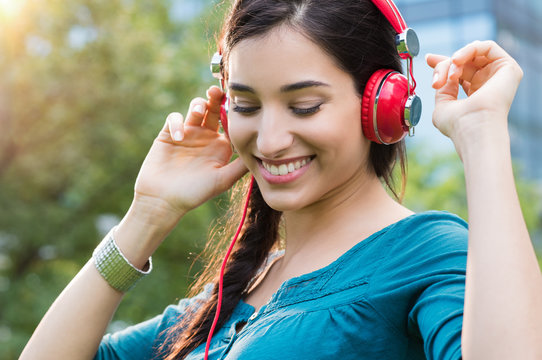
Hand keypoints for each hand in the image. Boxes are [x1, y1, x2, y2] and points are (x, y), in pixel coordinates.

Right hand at [133, 86, 247, 220]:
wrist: (164, 200)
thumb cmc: (195, 193)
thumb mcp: (223, 180)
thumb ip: (241, 166)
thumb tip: (263, 154)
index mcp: (220, 146)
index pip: (230, 122)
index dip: (233, 111)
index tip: (236, 105)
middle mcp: (206, 137)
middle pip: (214, 109)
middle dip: (216, 98)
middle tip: (217, 91)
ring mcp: (188, 134)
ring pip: (196, 108)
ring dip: (199, 105)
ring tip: (199, 111)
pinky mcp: (169, 134)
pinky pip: (174, 118)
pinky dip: (177, 123)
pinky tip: (179, 137)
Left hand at [426, 41, 522, 155]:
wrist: (473, 128)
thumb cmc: (458, 124)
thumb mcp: (442, 103)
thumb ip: (443, 86)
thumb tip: (442, 69)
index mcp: (475, 93)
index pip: (461, 70)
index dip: (445, 63)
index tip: (429, 59)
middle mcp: (488, 83)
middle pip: (464, 61)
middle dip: (445, 64)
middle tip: (437, 81)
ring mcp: (499, 75)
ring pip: (473, 53)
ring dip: (455, 60)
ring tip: (450, 76)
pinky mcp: (509, 68)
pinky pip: (488, 46)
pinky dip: (469, 49)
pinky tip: (457, 61)